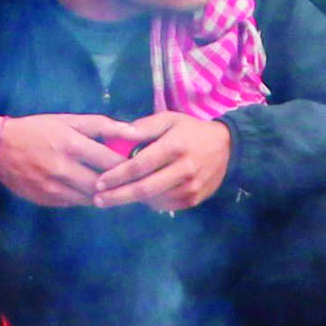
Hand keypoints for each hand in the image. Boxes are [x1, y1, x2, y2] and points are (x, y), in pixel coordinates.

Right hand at [0, 112, 129, 209]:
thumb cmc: (37, 129)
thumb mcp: (68, 120)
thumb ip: (101, 126)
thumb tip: (133, 132)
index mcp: (70, 143)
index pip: (110, 160)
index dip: (129, 165)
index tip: (140, 164)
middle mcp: (62, 168)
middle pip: (103, 184)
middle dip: (120, 184)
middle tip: (133, 181)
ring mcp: (54, 188)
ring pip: (91, 198)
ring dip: (106, 195)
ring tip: (118, 189)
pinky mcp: (47, 200)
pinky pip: (76, 203)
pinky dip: (87, 198)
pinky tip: (95, 192)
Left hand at [86, 111, 234, 212]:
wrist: (228, 147)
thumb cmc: (191, 131)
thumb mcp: (169, 119)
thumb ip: (144, 126)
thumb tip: (119, 133)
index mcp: (175, 146)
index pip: (140, 165)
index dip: (117, 176)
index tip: (99, 182)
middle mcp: (184, 169)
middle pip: (145, 189)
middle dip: (118, 196)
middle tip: (98, 200)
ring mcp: (191, 188)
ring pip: (154, 200)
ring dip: (132, 201)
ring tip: (113, 198)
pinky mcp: (195, 200)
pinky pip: (166, 206)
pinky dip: (150, 203)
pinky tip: (138, 198)